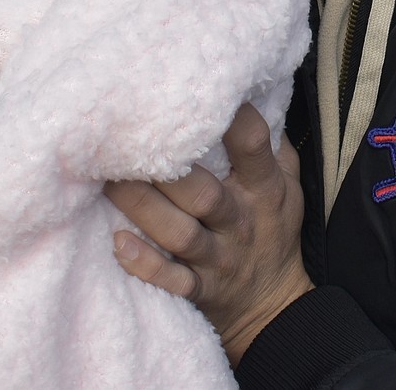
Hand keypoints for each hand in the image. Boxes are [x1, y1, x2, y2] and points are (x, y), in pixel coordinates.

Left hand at [107, 103, 312, 366]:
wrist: (273, 303)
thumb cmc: (274, 227)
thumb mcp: (288, 184)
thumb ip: (273, 143)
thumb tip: (252, 92)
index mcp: (264, 189)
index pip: (252, 147)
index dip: (232, 119)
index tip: (202, 93)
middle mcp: (239, 221)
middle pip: (202, 192)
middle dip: (167, 169)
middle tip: (128, 139)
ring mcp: (218, 258)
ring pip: (178, 233)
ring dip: (143, 208)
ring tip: (108, 181)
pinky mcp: (198, 289)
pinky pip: (171, 281)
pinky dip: (145, 264)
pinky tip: (118, 243)